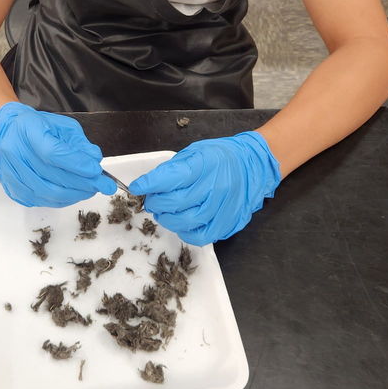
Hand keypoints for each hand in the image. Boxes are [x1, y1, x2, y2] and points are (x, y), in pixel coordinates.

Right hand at [0, 102, 115, 206]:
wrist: (5, 132)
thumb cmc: (35, 126)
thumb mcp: (61, 125)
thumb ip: (78, 142)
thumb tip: (94, 159)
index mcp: (27, 130)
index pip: (52, 152)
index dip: (76, 164)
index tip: (96, 171)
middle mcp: (15, 152)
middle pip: (51, 176)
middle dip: (82, 183)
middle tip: (103, 185)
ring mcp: (11, 173)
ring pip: (47, 193)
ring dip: (74, 194)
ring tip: (91, 189)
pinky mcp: (13, 189)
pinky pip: (41, 201)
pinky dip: (62, 200)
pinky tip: (73, 193)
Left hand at [129, 131, 280, 244]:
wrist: (251, 165)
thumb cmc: (219, 157)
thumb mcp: (194, 153)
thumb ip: (172, 169)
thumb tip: (148, 184)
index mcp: (205, 164)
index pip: (170, 177)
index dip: (149, 184)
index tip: (137, 188)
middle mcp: (215, 186)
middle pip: (175, 203)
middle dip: (156, 203)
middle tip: (152, 200)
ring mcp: (223, 207)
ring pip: (186, 222)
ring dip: (167, 218)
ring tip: (164, 212)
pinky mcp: (227, 222)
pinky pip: (201, 236)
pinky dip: (185, 232)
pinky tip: (180, 223)